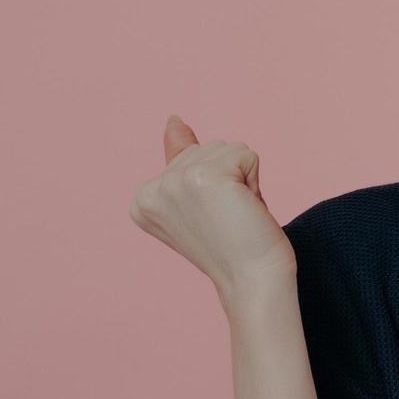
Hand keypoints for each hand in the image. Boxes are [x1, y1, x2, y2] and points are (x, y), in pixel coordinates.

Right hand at [129, 115, 295, 304]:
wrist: (252, 280)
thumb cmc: (233, 245)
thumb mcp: (201, 200)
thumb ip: (181, 159)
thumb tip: (172, 119)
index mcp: (142, 199)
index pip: (190, 158)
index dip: (214, 187)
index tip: (212, 222)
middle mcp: (151, 189)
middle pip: (207, 148)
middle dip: (229, 178)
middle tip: (228, 219)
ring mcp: (175, 181)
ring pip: (227, 148)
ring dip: (243, 179)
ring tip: (237, 215)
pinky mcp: (205, 176)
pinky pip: (246, 154)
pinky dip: (255, 180)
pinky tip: (246, 209)